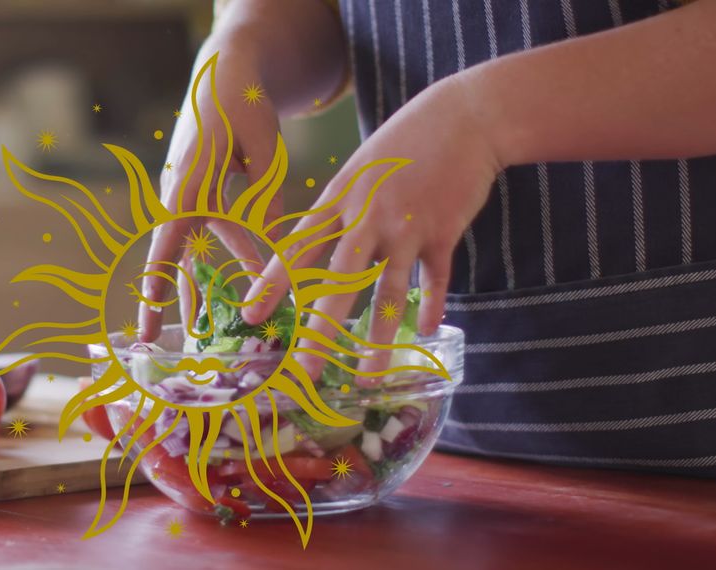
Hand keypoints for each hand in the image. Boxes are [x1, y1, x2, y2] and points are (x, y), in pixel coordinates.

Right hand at [139, 41, 282, 341]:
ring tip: (214, 328)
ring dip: (208, 283)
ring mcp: (190, 192)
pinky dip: (234, 252)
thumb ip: (268, 198)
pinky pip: (216, 229)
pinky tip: (255, 275)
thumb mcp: (265, 148)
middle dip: (163, 300)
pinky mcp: (204, 190)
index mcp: (187, 184)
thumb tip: (278, 249)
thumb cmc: (241, 103)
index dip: (155, 283)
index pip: (165, 243)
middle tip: (154, 341)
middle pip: (172, 257)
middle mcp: (181, 193)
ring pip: (199, 248)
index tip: (145, 318)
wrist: (225, 70)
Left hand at [241, 76, 501, 380]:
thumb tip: (316, 245)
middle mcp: (367, 216)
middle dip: (321, 329)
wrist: (464, 116)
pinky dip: (432, 304)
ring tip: (368, 374)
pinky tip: (428, 330)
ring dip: (380, 337)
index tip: (250, 314)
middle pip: (338, 280)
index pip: (298, 249)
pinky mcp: (444, 230)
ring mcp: (407, 225)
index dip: (272, 284)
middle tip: (305, 369)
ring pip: (388, 290)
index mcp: (339, 199)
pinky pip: (435, 278)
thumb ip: (340, 209)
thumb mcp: (360, 167)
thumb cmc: (405, 142)